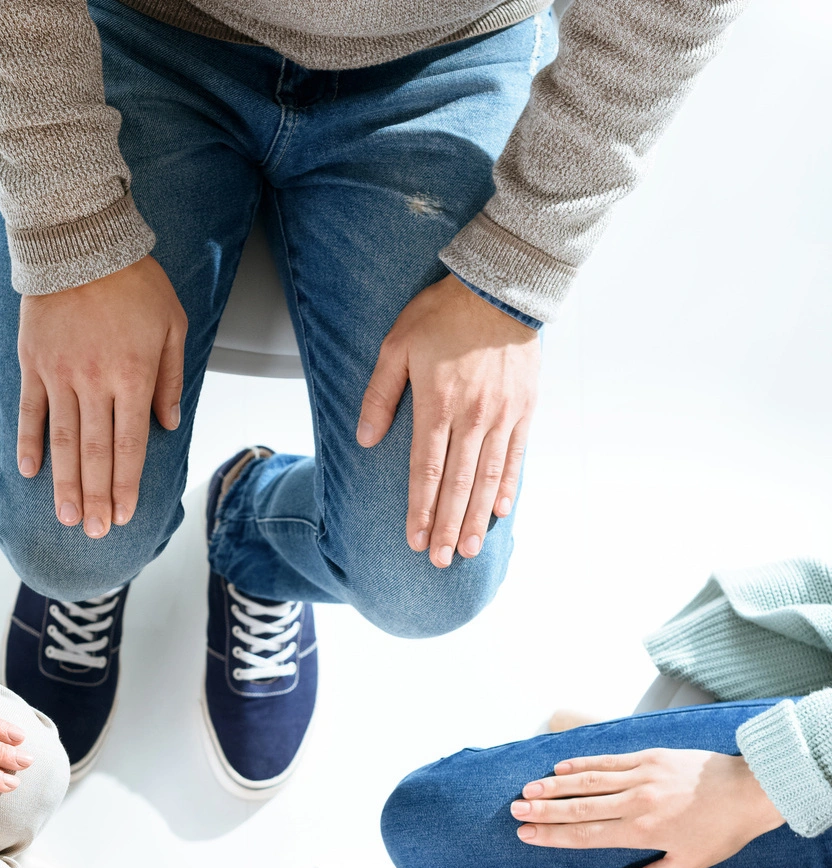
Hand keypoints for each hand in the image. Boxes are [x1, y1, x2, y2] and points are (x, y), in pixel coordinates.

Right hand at [17, 256, 186, 536]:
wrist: (79, 239)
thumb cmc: (134, 281)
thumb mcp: (172, 323)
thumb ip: (170, 378)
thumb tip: (168, 423)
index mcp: (133, 376)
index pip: (130, 445)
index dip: (126, 485)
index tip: (125, 515)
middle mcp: (95, 381)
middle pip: (94, 453)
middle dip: (97, 498)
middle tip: (96, 532)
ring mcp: (60, 374)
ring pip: (62, 441)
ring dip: (64, 484)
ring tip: (68, 517)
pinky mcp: (33, 362)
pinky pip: (31, 411)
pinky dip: (30, 443)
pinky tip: (30, 473)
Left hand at [357, 273, 537, 567]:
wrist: (501, 285)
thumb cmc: (443, 312)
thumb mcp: (396, 344)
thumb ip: (379, 394)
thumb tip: (365, 439)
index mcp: (437, 404)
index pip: (425, 471)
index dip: (420, 509)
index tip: (415, 540)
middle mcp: (472, 416)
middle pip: (457, 484)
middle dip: (447, 527)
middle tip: (441, 561)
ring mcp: (502, 415)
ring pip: (487, 478)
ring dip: (477, 518)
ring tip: (469, 549)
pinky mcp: (524, 408)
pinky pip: (515, 456)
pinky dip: (507, 486)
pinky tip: (500, 512)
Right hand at [510, 748, 784, 867]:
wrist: (751, 790)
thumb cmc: (721, 832)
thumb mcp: (687, 867)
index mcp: (641, 832)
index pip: (584, 835)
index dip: (551, 835)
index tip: (527, 834)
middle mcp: (635, 802)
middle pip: (577, 807)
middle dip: (542, 809)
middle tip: (515, 811)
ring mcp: (641, 775)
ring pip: (587, 780)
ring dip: (554, 785)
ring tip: (528, 789)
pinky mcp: (649, 756)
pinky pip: (608, 760)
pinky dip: (581, 764)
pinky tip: (560, 767)